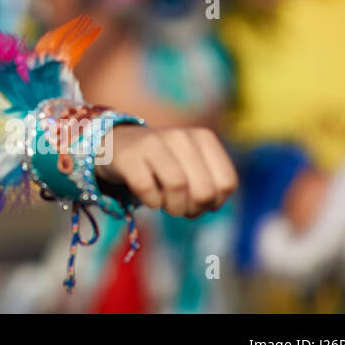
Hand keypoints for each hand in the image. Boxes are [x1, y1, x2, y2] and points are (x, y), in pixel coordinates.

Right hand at [95, 125, 237, 217]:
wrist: (118, 144)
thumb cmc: (164, 163)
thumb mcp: (192, 167)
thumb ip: (211, 185)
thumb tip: (210, 204)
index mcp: (203, 138)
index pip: (227, 183)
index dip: (215, 202)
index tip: (200, 201)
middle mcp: (180, 136)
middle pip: (203, 189)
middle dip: (194, 208)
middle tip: (182, 207)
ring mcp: (152, 143)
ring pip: (177, 188)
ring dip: (173, 207)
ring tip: (166, 205)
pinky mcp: (129, 156)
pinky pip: (147, 189)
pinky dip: (151, 202)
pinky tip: (149, 198)